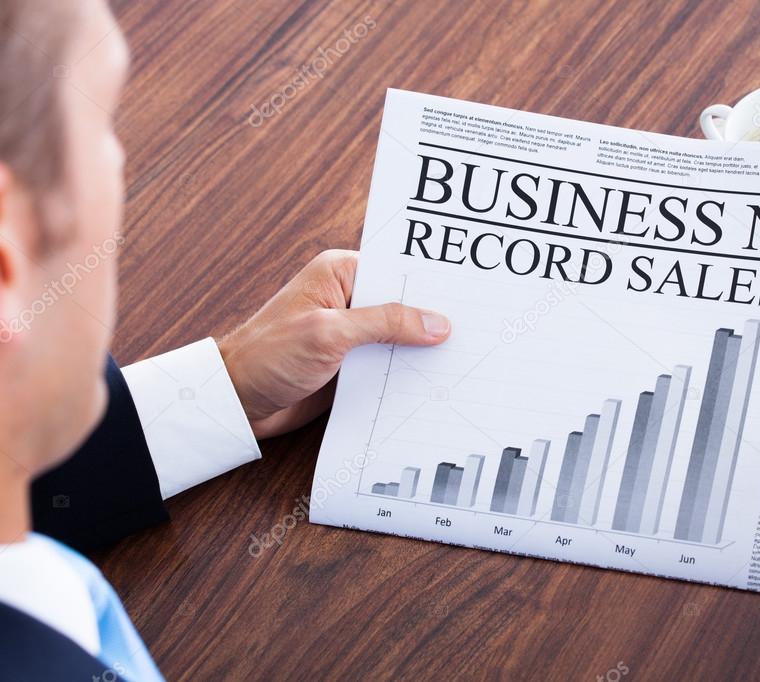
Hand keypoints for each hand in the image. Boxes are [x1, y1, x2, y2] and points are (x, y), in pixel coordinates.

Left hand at [217, 250, 449, 438]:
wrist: (235, 403)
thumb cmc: (267, 357)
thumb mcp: (329, 333)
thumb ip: (385, 324)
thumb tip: (436, 323)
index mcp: (340, 273)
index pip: (397, 272)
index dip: (431, 285)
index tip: (469, 297)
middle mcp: (348, 298)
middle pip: (403, 305)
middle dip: (432, 321)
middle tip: (476, 332)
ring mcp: (350, 333)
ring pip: (400, 338)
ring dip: (421, 351)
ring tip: (463, 359)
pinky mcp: (350, 363)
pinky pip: (388, 364)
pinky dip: (405, 373)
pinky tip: (433, 382)